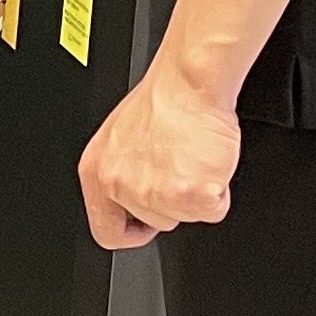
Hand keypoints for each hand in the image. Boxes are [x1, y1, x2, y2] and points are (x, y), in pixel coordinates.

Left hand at [78, 63, 239, 249]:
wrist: (190, 83)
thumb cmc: (164, 100)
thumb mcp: (120, 137)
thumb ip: (123, 171)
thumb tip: (133, 193)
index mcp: (97, 171)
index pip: (106, 229)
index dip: (131, 232)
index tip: (144, 227)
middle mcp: (121, 186)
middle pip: (156, 222)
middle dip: (173, 200)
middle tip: (179, 166)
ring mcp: (154, 194)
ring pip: (185, 217)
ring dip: (196, 195)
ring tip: (192, 157)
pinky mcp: (189, 196)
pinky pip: (213, 211)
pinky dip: (218, 192)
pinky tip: (207, 163)